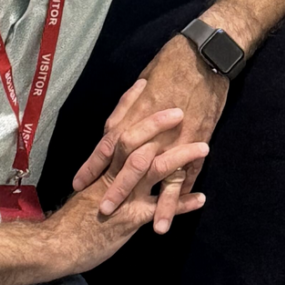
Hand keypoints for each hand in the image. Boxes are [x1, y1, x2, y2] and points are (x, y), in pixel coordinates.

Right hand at [46, 108, 210, 274]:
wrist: (55, 247)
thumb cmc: (72, 220)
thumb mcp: (89, 190)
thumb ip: (104, 172)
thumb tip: (117, 154)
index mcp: (103, 167)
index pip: (115, 128)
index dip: (128, 105)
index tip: (143, 82)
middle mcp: (112, 176)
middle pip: (134, 142)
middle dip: (157, 124)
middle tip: (180, 109)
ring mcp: (123, 197)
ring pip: (152, 170)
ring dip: (180, 157)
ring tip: (204, 147)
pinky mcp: (131, 220)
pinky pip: (160, 208)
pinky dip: (181, 203)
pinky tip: (202, 198)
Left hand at [71, 35, 230, 233]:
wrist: (205, 55)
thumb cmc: (170, 63)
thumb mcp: (142, 82)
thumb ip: (128, 108)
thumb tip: (115, 126)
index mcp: (135, 115)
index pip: (108, 145)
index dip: (93, 165)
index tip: (79, 183)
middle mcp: (154, 132)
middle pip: (132, 167)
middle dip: (119, 191)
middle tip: (105, 212)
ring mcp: (178, 139)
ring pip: (167, 177)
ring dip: (162, 205)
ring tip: (156, 228)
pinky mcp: (199, 140)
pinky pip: (192, 171)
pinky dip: (188, 192)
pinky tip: (184, 209)